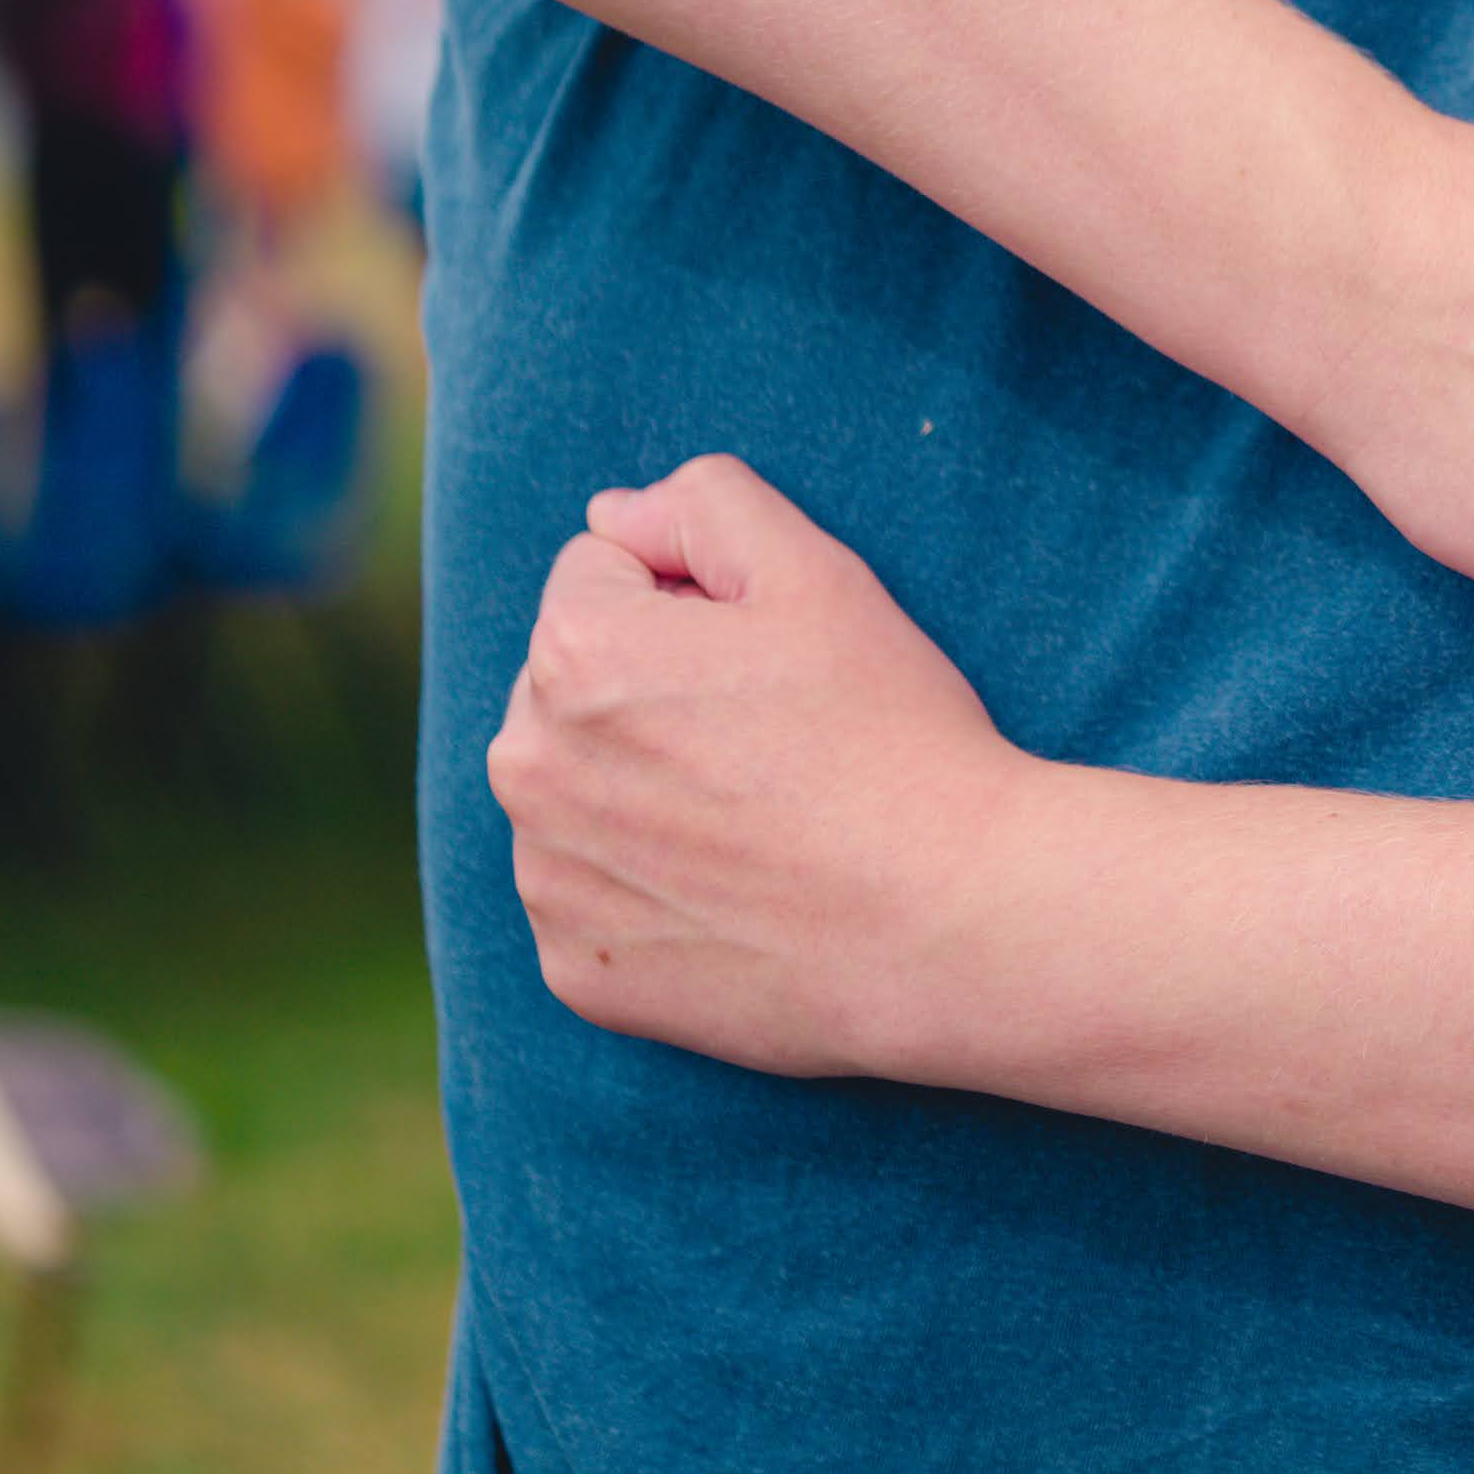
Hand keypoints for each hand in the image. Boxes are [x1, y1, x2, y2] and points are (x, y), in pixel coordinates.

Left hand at [489, 455, 1033, 1082]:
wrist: (945, 923)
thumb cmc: (889, 736)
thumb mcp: (817, 574)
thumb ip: (703, 504)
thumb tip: (612, 516)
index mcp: (575, 652)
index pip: (601, 574)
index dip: (695, 599)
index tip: (767, 657)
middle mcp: (528, 766)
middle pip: (576, 683)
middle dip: (649, 688)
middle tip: (769, 737)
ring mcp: (546, 879)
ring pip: (580, 789)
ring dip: (639, 787)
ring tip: (758, 816)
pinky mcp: (577, 968)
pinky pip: (593, 894)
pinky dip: (648, 888)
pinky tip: (737, 891)